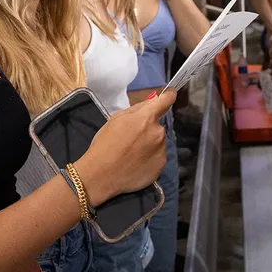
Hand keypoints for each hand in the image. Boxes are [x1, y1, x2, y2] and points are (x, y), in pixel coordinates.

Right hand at [73, 90, 175, 205]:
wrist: (101, 175)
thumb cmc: (104, 144)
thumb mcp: (116, 119)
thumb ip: (136, 109)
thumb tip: (152, 102)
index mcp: (147, 118)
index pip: (166, 100)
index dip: (168, 96)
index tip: (170, 96)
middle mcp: (158, 133)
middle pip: (157, 126)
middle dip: (147, 129)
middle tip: (132, 139)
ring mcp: (161, 150)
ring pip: (158, 142)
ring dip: (149, 144)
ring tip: (132, 154)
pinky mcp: (161, 166)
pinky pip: (157, 157)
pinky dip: (150, 158)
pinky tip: (136, 163)